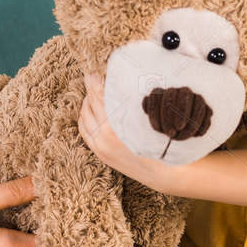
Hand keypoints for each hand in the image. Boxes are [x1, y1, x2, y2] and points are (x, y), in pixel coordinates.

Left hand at [78, 73, 177, 193]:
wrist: (161, 172)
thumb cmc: (159, 141)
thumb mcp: (146, 118)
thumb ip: (129, 103)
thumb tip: (119, 84)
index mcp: (115, 126)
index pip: (98, 98)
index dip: (95, 83)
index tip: (92, 74)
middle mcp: (104, 137)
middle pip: (90, 106)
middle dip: (90, 91)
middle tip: (92, 79)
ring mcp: (100, 146)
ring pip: (84, 118)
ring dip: (86, 104)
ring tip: (92, 94)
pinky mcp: (100, 153)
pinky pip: (84, 130)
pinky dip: (85, 118)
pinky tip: (91, 110)